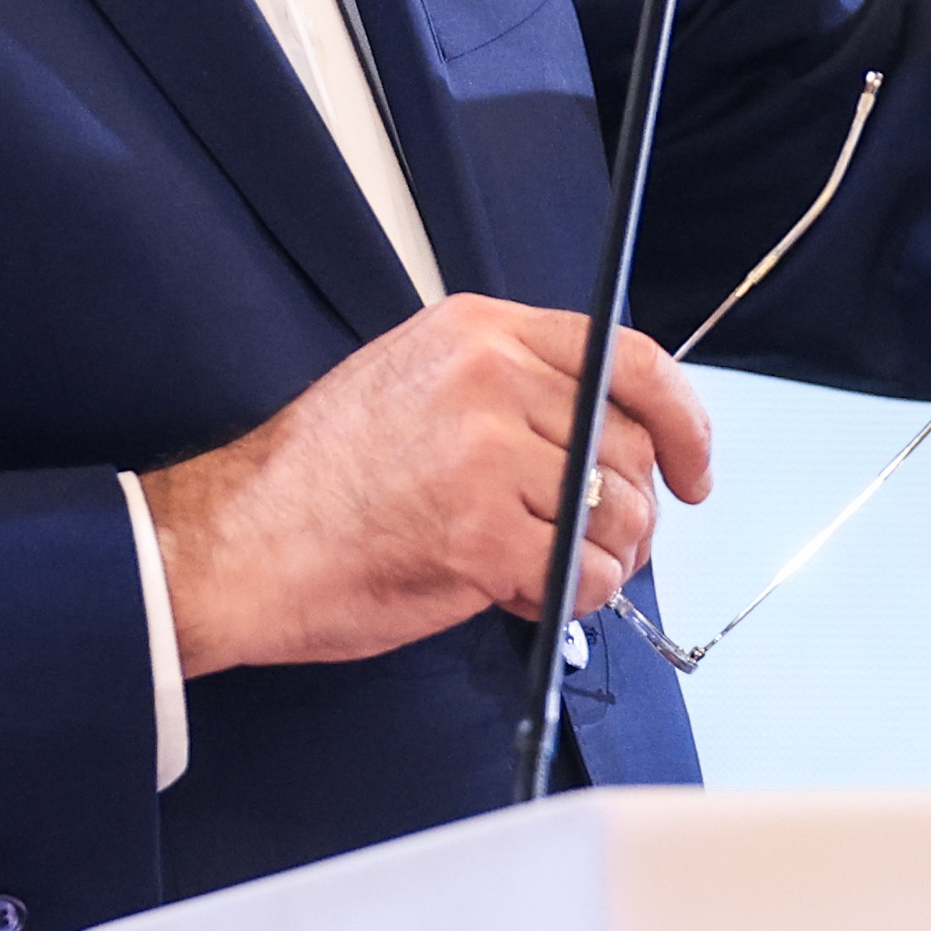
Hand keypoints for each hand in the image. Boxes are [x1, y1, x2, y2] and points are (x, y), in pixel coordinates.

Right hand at [138, 295, 715, 678]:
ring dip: (599, 560)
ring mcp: (485, 452)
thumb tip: (606, 436)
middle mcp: (489, 378)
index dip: (681, 419)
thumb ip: (512, 389)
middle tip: (598, 543)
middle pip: (629, 446)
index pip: (627, 356)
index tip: (692, 464)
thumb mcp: (416, 383)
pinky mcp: (480, 530)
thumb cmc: (320, 479)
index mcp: (478, 332)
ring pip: (616, 513)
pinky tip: (529, 595)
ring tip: (545, 571)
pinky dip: (572, 598)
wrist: (239, 542)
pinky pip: (583, 570)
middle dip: (630, 511)